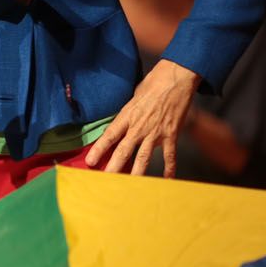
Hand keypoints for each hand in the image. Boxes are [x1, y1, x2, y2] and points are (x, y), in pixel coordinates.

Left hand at [85, 59, 202, 176]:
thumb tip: (118, 127)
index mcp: (127, 116)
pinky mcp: (171, 135)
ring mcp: (155, 132)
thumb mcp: (133, 97)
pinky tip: (167, 180)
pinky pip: (170, 156)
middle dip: (113, 167)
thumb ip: (126, 114)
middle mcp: (139, 126)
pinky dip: (169, 169)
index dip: (99, 150)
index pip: (110, 136)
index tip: (90, 162)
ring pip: (143, 157)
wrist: (176, 79)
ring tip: (129, 187)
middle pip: (123, 151)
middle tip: (105, 181)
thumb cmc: (152, 85)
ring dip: (136, 174)